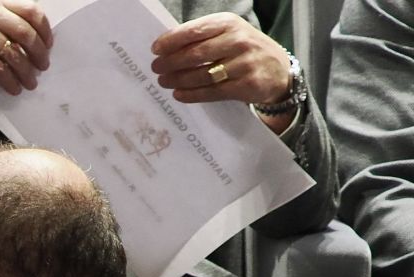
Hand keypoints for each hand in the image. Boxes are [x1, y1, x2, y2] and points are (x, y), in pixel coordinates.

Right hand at [0, 0, 53, 96]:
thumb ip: (3, 21)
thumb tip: (33, 39)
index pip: (30, 10)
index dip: (44, 29)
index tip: (48, 44)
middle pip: (25, 33)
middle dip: (39, 53)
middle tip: (43, 65)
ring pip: (13, 54)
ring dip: (26, 71)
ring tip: (30, 81)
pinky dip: (10, 81)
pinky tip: (14, 87)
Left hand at [151, 13, 295, 125]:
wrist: (279, 70)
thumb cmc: (244, 50)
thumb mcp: (229, 34)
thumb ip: (204, 37)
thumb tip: (167, 47)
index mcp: (230, 23)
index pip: (196, 30)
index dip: (172, 41)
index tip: (155, 49)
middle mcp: (238, 40)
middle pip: (196, 53)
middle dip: (171, 62)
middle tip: (156, 69)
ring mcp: (244, 63)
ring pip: (202, 75)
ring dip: (177, 80)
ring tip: (164, 81)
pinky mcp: (246, 85)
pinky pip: (212, 92)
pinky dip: (191, 94)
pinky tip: (178, 94)